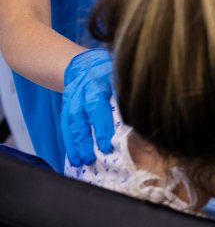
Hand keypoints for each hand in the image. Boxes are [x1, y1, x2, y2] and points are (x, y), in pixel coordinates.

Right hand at [61, 48, 114, 166]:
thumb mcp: (118, 76)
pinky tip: (73, 156)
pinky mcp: (66, 109)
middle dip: (84, 141)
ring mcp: (70, 103)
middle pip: (80, 120)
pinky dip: (69, 142)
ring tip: (79, 162)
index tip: (105, 145)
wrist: (82, 65)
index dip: (100, 128)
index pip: (97, 109)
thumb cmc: (107, 71)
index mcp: (95, 86)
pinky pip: (65, 127)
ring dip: (74, 145)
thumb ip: (124, 92)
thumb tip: (137, 111)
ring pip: (70, 125)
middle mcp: (80, 95)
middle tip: (90, 159)